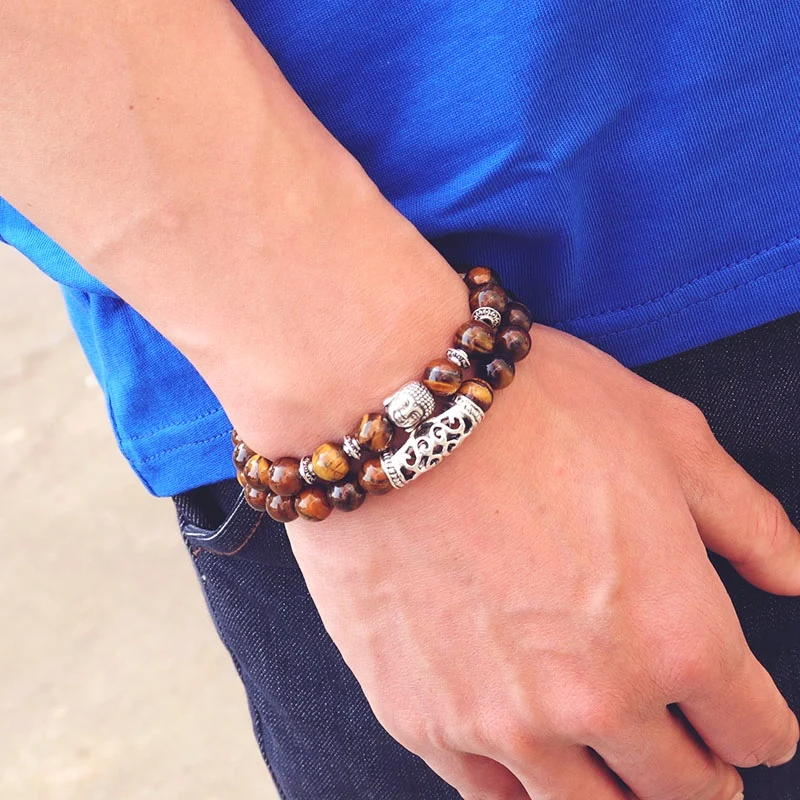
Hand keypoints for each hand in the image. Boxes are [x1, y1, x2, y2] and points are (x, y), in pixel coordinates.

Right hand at [286, 324, 799, 799]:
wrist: (389, 408)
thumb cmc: (531, 410)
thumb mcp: (667, 436)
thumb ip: (749, 522)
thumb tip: (791, 578)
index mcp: (677, 635)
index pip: (755, 730)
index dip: (760, 724)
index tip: (743, 715)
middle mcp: (597, 699)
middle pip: (681, 790)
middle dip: (700, 772)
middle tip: (689, 752)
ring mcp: (501, 721)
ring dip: (616, 792)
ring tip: (612, 768)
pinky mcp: (420, 717)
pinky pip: (491, 796)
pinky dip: (523, 786)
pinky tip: (526, 758)